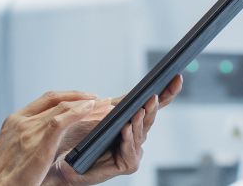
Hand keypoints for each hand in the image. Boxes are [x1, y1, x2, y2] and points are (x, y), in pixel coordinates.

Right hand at [0, 91, 101, 185]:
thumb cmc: (2, 179)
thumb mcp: (12, 153)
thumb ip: (28, 141)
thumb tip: (47, 141)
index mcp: (13, 121)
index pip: (46, 100)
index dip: (68, 97)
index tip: (84, 99)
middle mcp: (20, 121)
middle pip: (58, 102)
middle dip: (82, 100)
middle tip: (101, 101)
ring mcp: (29, 130)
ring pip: (63, 108)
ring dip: (87, 106)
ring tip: (104, 106)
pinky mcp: (38, 142)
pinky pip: (62, 120)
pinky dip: (79, 112)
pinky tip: (91, 110)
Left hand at [45, 75, 183, 185]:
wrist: (65, 164)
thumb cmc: (78, 140)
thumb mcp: (94, 116)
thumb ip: (109, 107)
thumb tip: (115, 97)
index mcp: (130, 121)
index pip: (150, 104)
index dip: (166, 92)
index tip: (176, 76)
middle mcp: (135, 135)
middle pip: (149, 117)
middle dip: (154, 105)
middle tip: (154, 94)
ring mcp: (133, 151)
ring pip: (140, 133)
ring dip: (140, 120)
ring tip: (140, 109)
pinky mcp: (127, 165)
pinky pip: (130, 151)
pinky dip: (128, 139)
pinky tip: (126, 129)